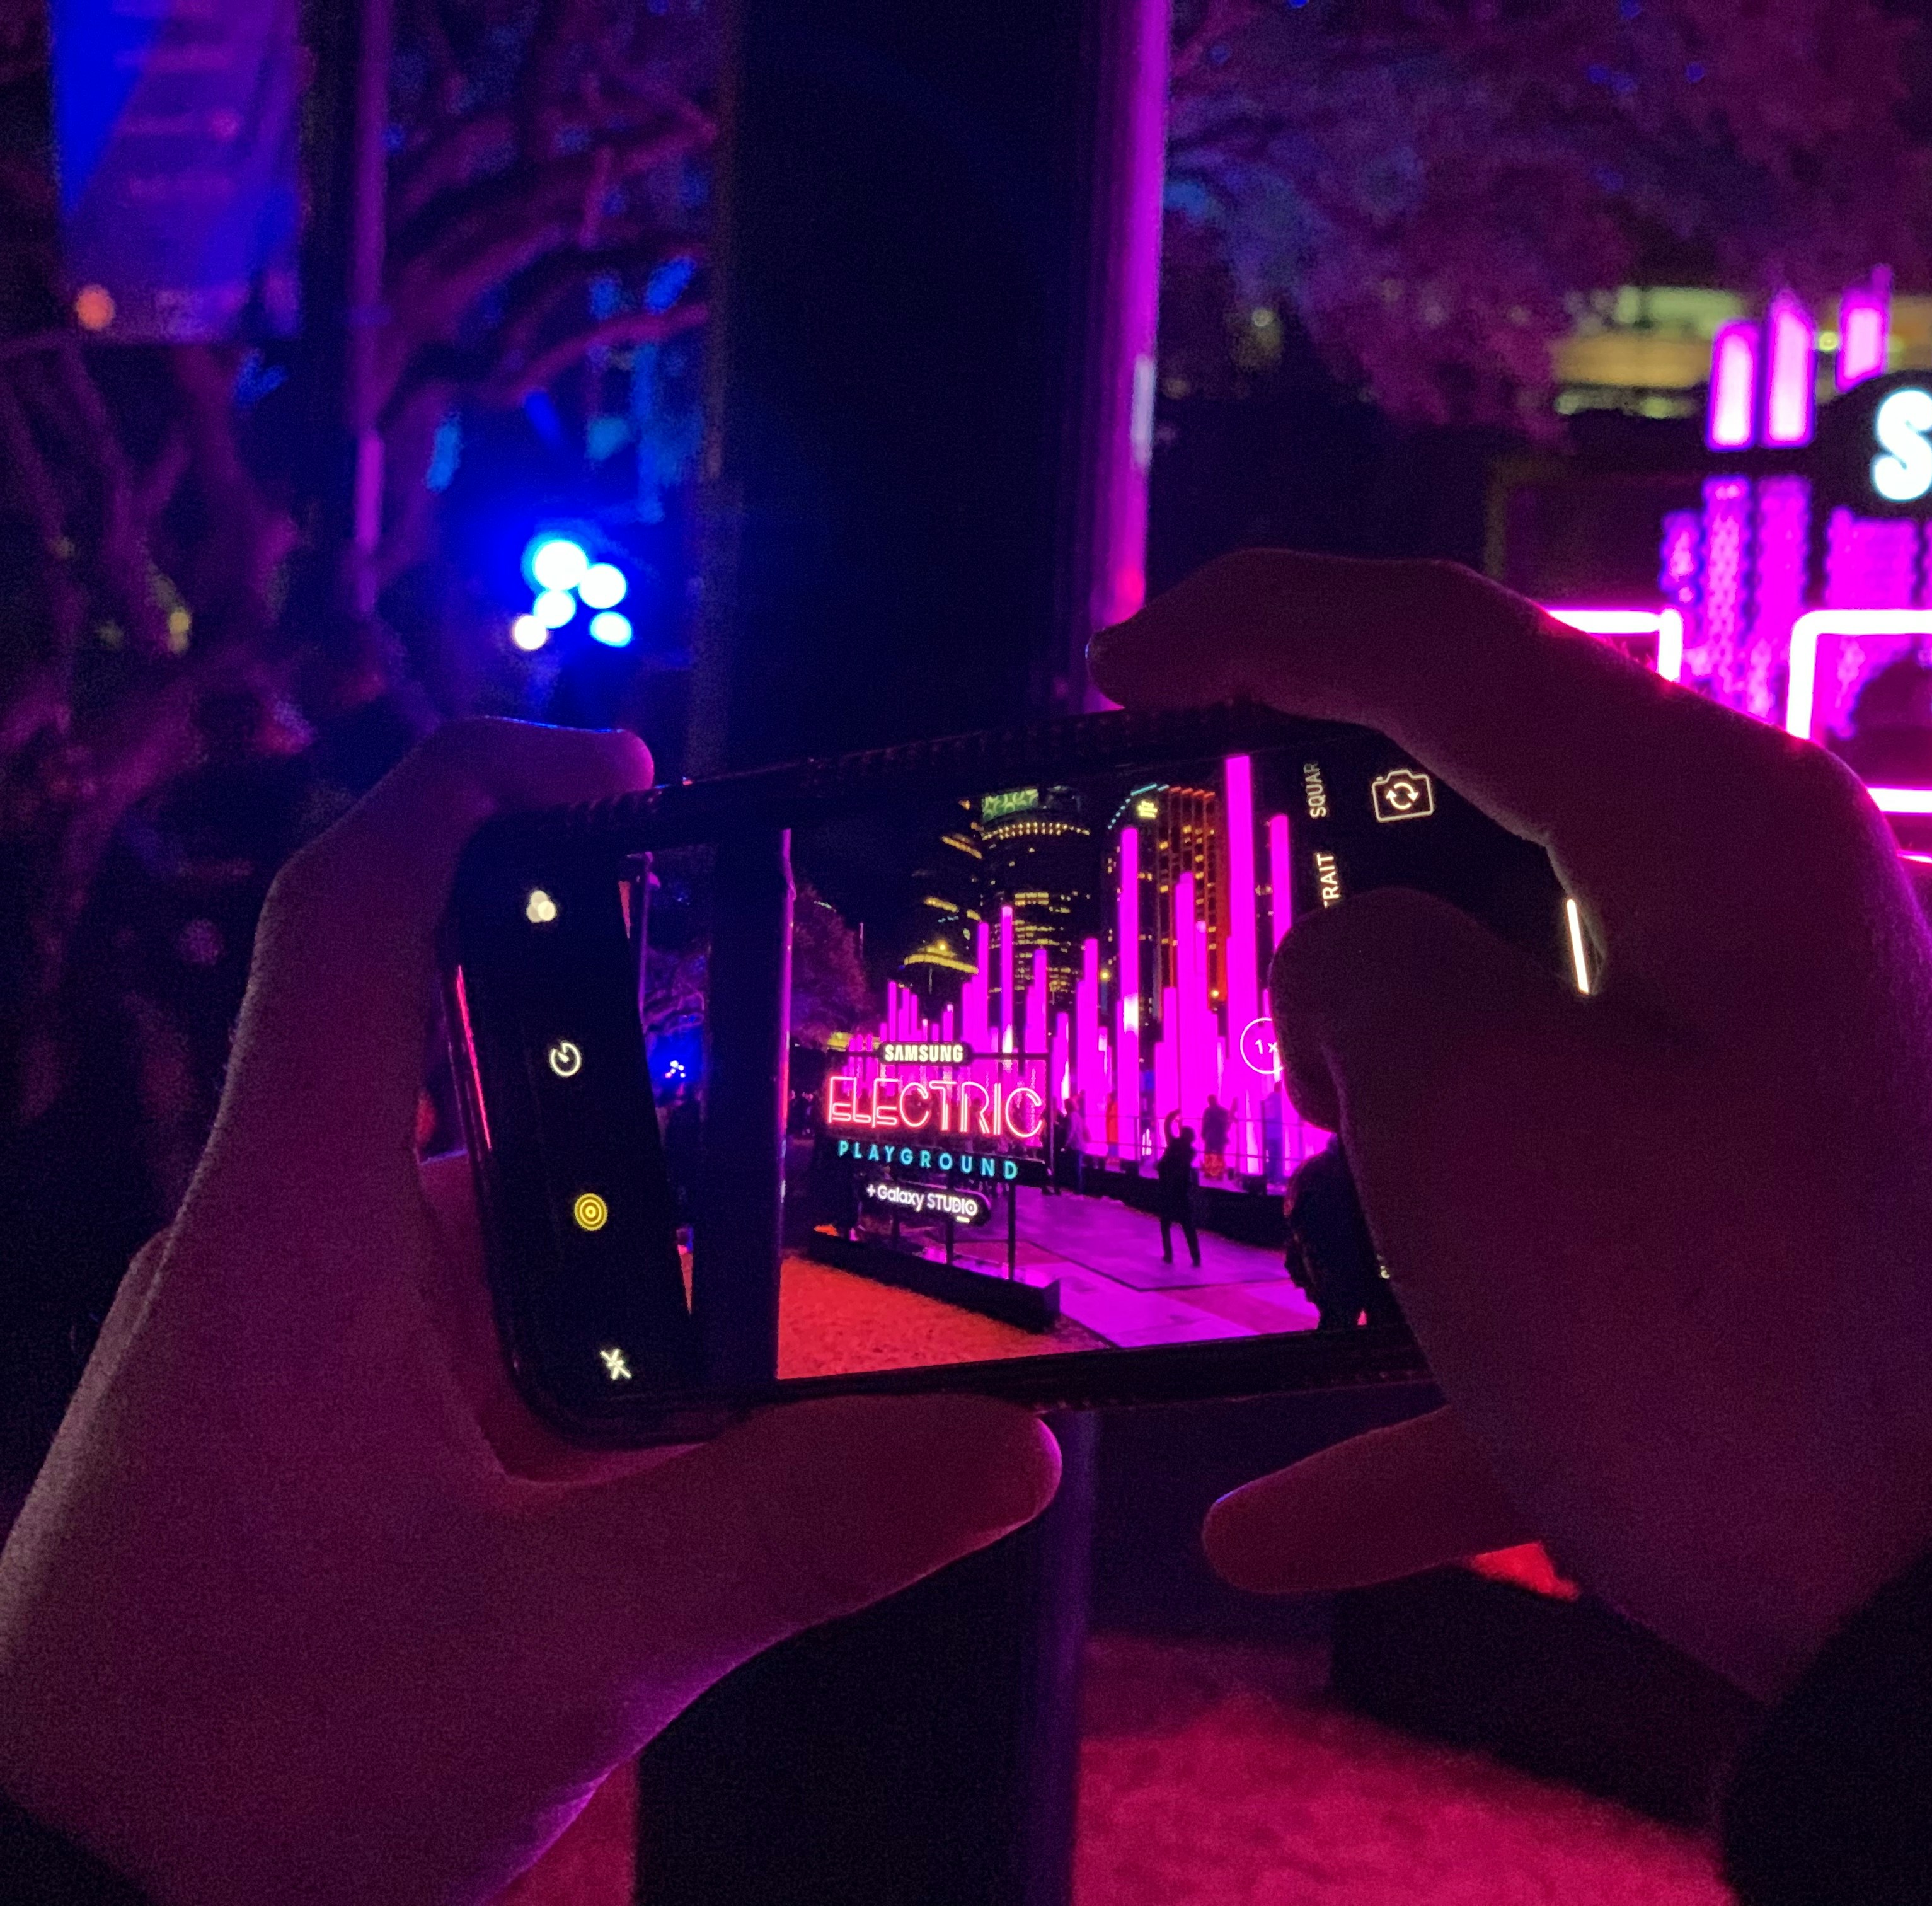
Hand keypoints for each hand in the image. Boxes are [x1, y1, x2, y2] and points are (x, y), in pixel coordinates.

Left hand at [0, 722, 1059, 1904]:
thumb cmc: (244, 1766)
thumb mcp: (555, 1645)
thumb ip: (791, 1535)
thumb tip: (1005, 1451)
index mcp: (304, 1228)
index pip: (360, 916)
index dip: (482, 791)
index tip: (632, 768)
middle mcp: (287, 1258)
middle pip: (490, 1082)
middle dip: (669, 1091)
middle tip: (846, 1105)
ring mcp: (287, 1358)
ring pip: (499, 1238)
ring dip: (649, 1259)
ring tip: (824, 1299)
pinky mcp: (304, 1450)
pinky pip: (475, 1347)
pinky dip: (597, 1361)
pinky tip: (712, 1445)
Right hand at [1092, 552, 1931, 1700]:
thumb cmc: (1735, 1352)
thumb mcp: (1473, 1132)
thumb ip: (1368, 983)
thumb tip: (1370, 966)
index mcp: (1729, 832)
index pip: (1452, 649)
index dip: (1259, 629)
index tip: (1118, 669)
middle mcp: (1818, 924)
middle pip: (1518, 861)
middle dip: (1356, 949)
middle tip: (1247, 1024)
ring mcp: (1859, 1090)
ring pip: (1562, 1086)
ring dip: (1409, 1187)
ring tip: (1299, 1282)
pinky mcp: (1869, 1243)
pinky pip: (1632, 1266)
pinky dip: (1479, 1362)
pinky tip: (1296, 1517)